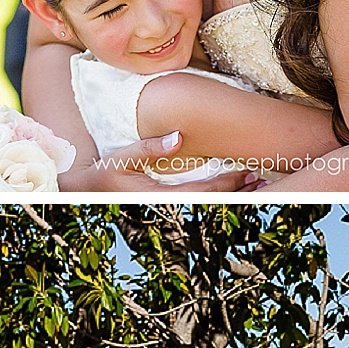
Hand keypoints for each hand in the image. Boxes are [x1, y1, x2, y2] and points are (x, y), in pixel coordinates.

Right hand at [59, 131, 264, 192]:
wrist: (85, 193)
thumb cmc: (104, 174)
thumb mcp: (123, 158)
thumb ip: (150, 148)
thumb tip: (179, 137)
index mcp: (162, 197)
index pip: (204, 191)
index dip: (229, 183)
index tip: (249, 173)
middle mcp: (169, 207)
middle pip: (212, 202)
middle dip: (238, 192)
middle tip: (263, 181)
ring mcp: (168, 209)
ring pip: (207, 205)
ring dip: (232, 196)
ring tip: (256, 186)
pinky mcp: (167, 206)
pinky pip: (198, 202)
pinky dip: (217, 196)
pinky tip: (232, 189)